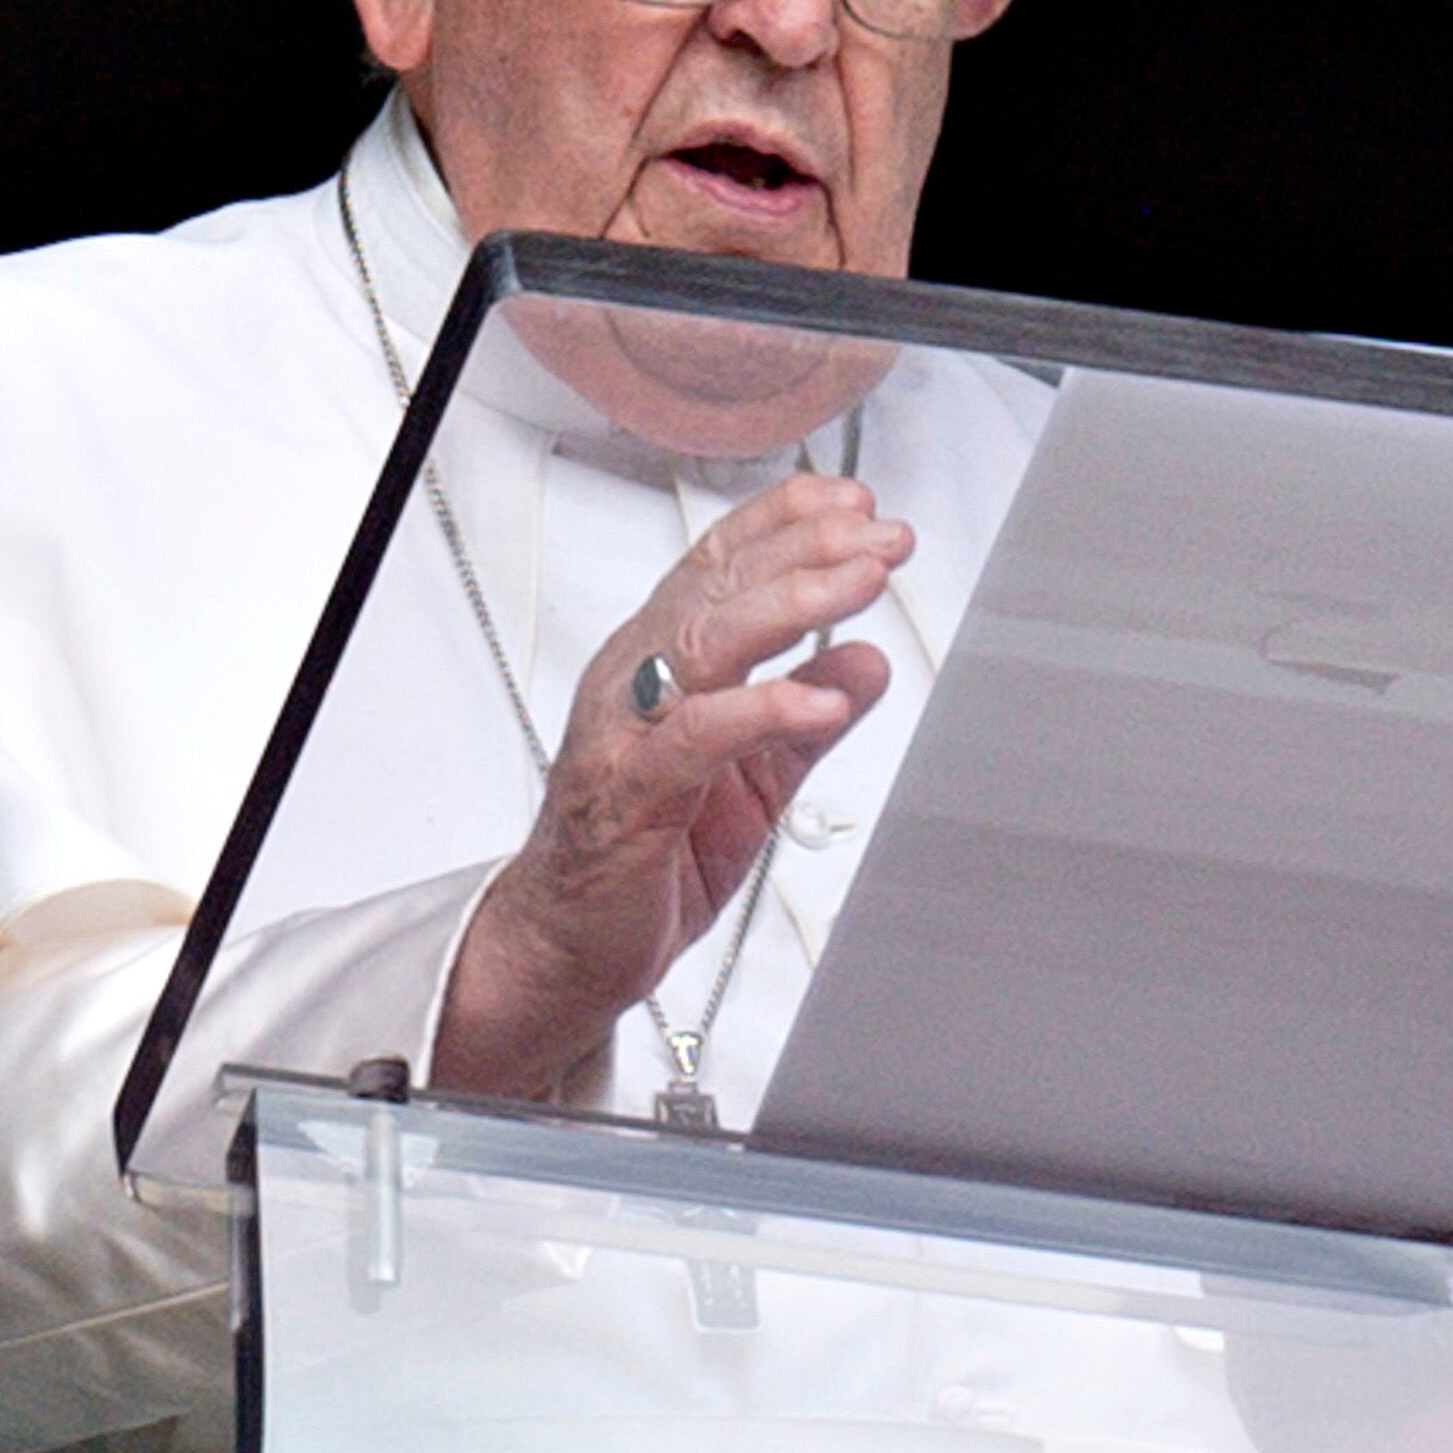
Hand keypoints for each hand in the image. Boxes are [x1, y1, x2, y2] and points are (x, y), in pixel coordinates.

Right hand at [434, 474, 909, 1100]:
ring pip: (706, 640)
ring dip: (792, 604)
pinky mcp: (630, 791)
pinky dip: (762, 709)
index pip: (720, 564)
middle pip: (721, 587)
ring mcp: (627, 731)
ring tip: (862, 586)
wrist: (570, 948)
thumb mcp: (756, 777)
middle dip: (808, 551)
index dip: (786, 523)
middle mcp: (636, 678)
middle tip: (882, 539)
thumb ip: (809, 717)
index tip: (856, 504)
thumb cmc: (646, 856)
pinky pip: (696, 734)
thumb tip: (870, 661)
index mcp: (659, 661)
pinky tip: (822, 699)